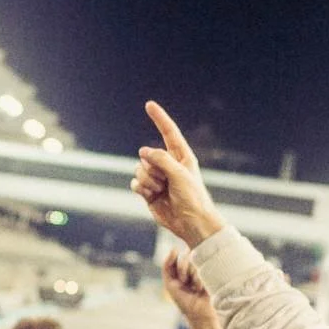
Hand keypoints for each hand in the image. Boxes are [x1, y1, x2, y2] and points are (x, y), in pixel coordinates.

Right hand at [131, 101, 224, 246]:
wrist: (191, 223)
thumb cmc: (192, 197)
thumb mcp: (179, 174)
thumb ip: (161, 159)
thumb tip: (143, 151)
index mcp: (181, 156)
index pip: (168, 132)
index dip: (159, 118)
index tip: (149, 104)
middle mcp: (168, 165)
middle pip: (148, 155)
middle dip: (152, 168)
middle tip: (166, 181)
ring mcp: (157, 178)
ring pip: (139, 169)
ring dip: (147, 180)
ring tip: (160, 190)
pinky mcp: (149, 191)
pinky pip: (135, 183)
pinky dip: (141, 188)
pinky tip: (151, 196)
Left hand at [160, 249, 216, 325]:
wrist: (198, 313)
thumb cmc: (183, 300)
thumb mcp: (170, 283)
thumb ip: (167, 265)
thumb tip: (174, 248)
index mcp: (182, 268)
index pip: (178, 255)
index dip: (175, 262)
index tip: (177, 276)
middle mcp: (192, 266)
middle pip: (186, 255)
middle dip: (182, 269)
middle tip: (184, 281)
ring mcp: (202, 269)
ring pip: (194, 262)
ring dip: (191, 276)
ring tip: (194, 288)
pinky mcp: (211, 273)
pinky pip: (202, 268)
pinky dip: (198, 279)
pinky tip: (200, 288)